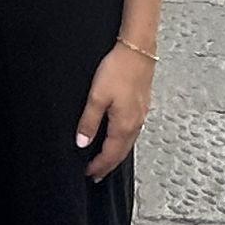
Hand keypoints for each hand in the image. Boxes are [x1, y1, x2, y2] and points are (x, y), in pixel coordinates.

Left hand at [76, 44, 153, 181]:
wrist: (138, 49)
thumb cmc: (117, 70)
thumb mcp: (97, 96)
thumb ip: (89, 121)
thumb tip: (82, 144)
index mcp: (124, 126)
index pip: (110, 155)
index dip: (99, 166)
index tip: (88, 174)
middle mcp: (135, 124)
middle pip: (121, 152)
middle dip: (108, 165)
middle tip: (97, 175)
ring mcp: (141, 115)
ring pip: (128, 143)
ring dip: (116, 154)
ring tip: (106, 160)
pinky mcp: (142, 105)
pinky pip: (132, 132)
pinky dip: (123, 141)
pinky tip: (118, 137)